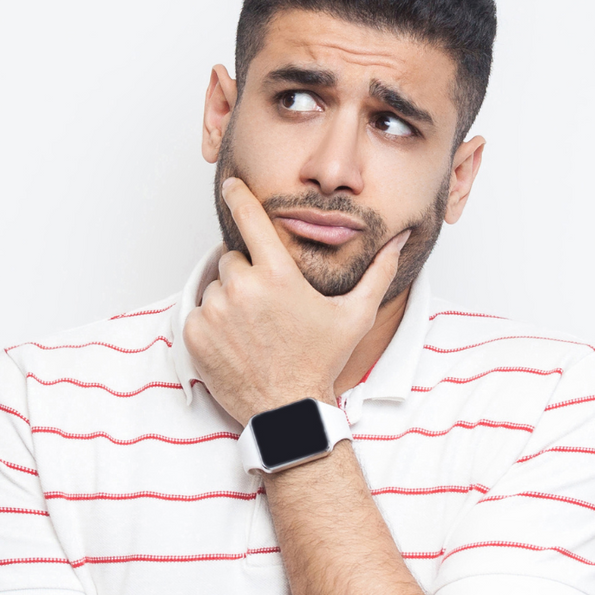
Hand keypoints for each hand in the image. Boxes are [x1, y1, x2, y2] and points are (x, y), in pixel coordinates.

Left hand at [182, 178, 408, 423]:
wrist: (289, 409)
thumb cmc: (321, 362)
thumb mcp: (355, 315)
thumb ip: (378, 273)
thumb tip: (398, 240)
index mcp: (278, 275)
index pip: (250, 218)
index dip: (239, 196)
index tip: (230, 185)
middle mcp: (243, 288)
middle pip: (233, 259)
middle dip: (247, 274)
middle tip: (268, 306)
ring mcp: (216, 311)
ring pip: (216, 287)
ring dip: (230, 300)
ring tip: (254, 329)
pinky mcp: (196, 334)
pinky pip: (199, 313)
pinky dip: (213, 323)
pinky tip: (238, 342)